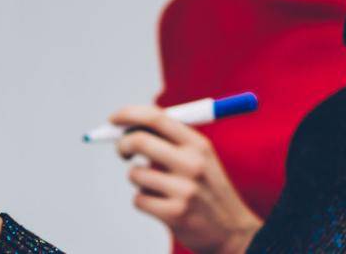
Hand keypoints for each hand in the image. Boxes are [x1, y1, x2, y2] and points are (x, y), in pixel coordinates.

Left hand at [109, 105, 261, 253]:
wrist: (232, 230)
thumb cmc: (206, 188)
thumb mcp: (199, 157)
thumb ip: (168, 139)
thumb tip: (126, 127)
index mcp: (198, 144)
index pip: (156, 118)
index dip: (128, 114)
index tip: (113, 120)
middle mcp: (193, 163)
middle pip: (140, 141)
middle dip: (122, 144)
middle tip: (122, 152)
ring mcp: (185, 190)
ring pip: (135, 174)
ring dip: (138, 180)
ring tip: (157, 188)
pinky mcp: (175, 214)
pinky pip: (139, 200)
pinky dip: (143, 202)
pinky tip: (162, 206)